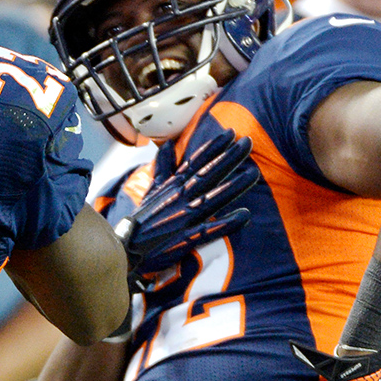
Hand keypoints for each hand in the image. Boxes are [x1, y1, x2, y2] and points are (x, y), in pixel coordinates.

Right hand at [117, 130, 258, 281]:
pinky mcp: (187, 238)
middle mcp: (181, 198)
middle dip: (229, 158)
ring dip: (234, 186)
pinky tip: (244, 215)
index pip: (196, 161)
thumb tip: (168, 145)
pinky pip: (211, 230)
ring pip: (214, 198)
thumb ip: (163, 167)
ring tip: (254, 173)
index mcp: (174, 185)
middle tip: (248, 142)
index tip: (231, 133)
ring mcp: (185, 218)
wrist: (127, 247)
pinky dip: (226, 223)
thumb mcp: (152, 189)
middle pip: (209, 174)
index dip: (214, 147)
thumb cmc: (142, 219)